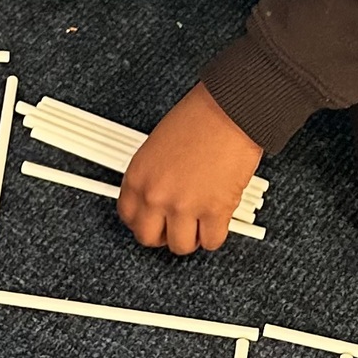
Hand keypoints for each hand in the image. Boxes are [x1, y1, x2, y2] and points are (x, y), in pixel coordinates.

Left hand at [120, 84, 261, 255]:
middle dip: (164, 235)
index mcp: (138, 176)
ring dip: (192, 237)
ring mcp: (184, 206)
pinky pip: (212, 241)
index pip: (128, 216)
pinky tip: (218, 219)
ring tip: (200, 222)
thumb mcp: (158, 147)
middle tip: (176, 226)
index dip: (143, 222)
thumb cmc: (199, 119)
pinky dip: (216, 234)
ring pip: (181, 245)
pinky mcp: (214, 211)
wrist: (230, 111)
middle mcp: (156, 195)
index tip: (154, 221)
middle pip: (149, 238)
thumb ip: (153, 177)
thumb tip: (158, 201)